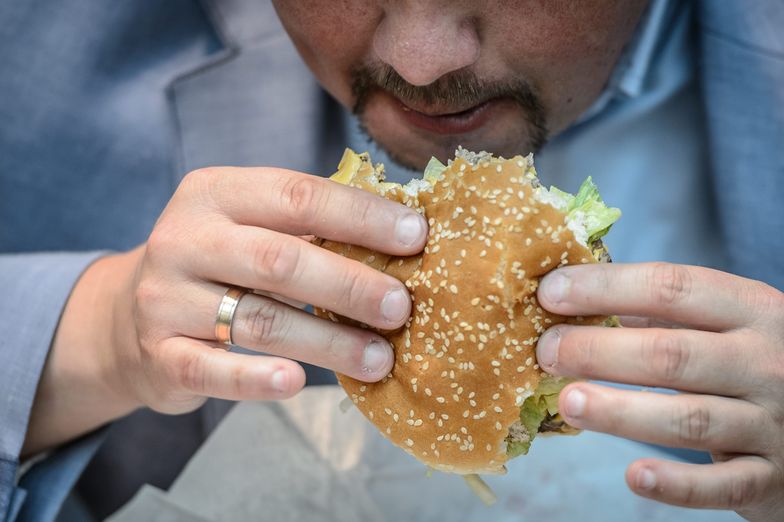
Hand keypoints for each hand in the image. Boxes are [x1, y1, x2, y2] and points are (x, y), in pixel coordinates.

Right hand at [24, 166, 426, 452]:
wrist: (129, 314)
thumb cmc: (218, 263)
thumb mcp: (251, 226)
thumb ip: (311, 225)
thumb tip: (406, 233)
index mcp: (216, 193)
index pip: (297, 196)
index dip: (361, 216)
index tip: (418, 236)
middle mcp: (184, 239)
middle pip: (279, 260)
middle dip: (350, 284)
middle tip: (402, 307)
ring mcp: (165, 298)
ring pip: (257, 320)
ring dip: (327, 342)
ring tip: (379, 358)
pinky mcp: (159, 354)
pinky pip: (212, 371)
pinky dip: (256, 379)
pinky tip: (298, 382)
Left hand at [535, 262, 783, 519]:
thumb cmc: (754, 364)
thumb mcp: (727, 324)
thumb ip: (660, 313)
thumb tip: (572, 299)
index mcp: (751, 309)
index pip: (670, 288)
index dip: (605, 288)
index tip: (550, 293)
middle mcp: (766, 362)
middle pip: (671, 353)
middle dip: (599, 351)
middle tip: (546, 351)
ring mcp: (774, 422)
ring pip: (689, 418)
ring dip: (621, 412)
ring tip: (568, 402)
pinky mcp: (772, 478)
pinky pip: (722, 485)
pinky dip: (676, 483)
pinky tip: (634, 475)